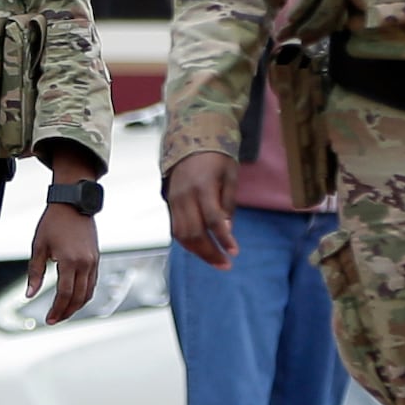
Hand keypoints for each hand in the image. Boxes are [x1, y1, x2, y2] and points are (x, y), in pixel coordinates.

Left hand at [27, 203, 98, 324]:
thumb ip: (35, 272)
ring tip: (63, 312)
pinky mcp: (96, 258)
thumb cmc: (53, 222)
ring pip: (88, 292)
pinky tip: (74, 298)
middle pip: (78, 298)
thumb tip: (29, 295)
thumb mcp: (39, 246)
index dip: (57, 309)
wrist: (73, 203)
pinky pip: (93, 283)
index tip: (49, 319)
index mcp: (69, 261)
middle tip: (55, 320)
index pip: (64, 294)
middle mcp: (85, 263)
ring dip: (77, 306)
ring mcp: (93, 261)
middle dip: (67, 312)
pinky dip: (84, 294)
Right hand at [165, 150, 238, 270]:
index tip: (234, 252)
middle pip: (195, 232)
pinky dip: (188, 242)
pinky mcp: (170, 203)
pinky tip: (202, 248)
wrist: (190, 140)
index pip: (213, 220)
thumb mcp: (230, 175)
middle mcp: (185, 195)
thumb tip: (227, 230)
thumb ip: (228, 202)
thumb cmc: (216, 158)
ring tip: (215, 260)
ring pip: (182, 234)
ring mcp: (175, 200)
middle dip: (210, 252)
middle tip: (226, 264)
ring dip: (199, 252)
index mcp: (203, 186)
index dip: (224, 238)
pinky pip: (176, 228)